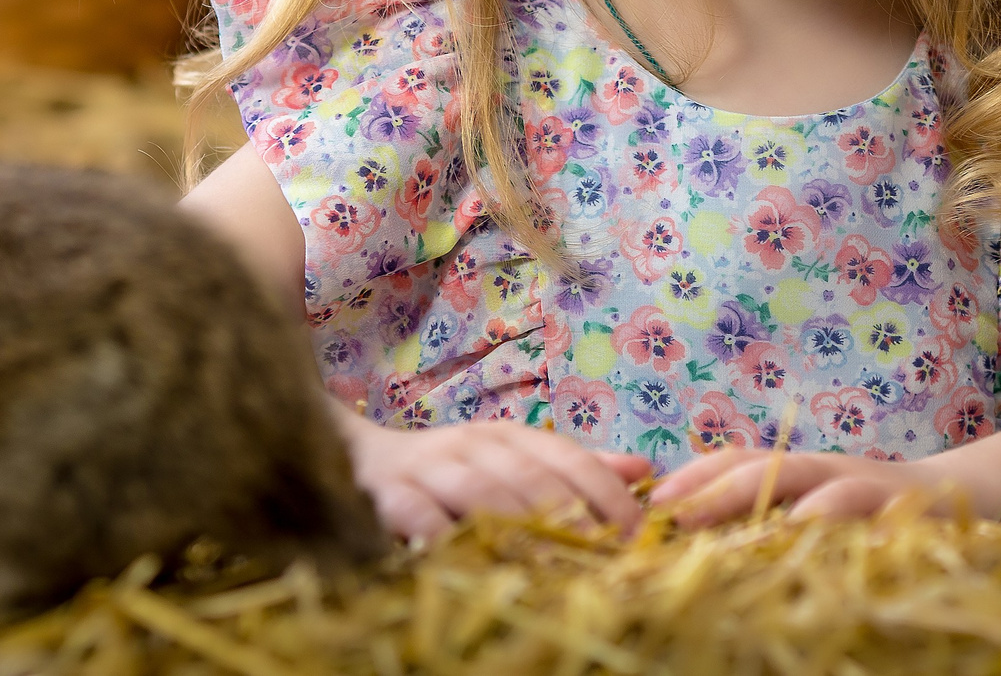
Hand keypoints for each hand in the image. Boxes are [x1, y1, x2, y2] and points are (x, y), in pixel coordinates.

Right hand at [336, 412, 652, 543]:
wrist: (357, 460)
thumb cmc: (450, 473)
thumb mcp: (511, 462)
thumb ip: (572, 470)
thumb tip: (644, 472)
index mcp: (508, 436)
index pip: (567, 457)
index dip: (604, 494)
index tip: (636, 535)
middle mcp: (473, 445)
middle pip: (529, 475)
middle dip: (570, 516)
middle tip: (602, 558)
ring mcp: (429, 467)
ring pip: (481, 491)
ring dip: (518, 527)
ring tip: (551, 564)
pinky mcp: (387, 493)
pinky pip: (416, 513)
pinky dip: (440, 536)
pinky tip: (466, 561)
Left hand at [649, 448, 950, 525]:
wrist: (960, 494)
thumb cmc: (870, 512)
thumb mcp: (814, 508)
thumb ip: (767, 515)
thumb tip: (696, 539)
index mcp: (796, 471)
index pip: (737, 461)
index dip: (694, 475)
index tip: (653, 499)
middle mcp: (825, 469)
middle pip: (767, 466)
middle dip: (720, 488)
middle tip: (679, 514)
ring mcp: (866, 484)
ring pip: (820, 484)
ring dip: (782, 502)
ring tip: (748, 528)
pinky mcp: (907, 509)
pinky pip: (878, 514)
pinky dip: (852, 525)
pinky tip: (828, 538)